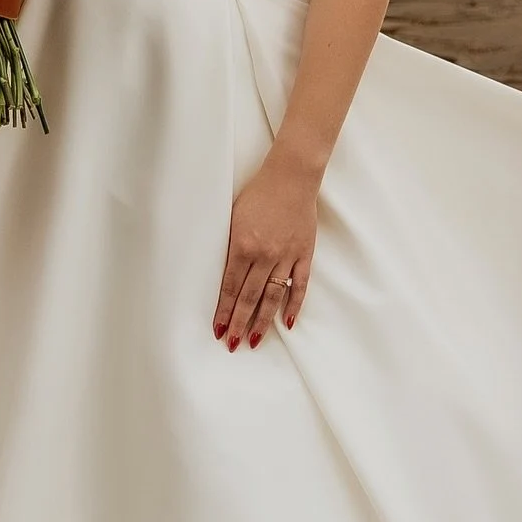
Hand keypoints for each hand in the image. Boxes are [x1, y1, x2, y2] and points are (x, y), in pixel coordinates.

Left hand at [214, 151, 319, 350]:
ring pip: (272, 297)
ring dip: (262, 321)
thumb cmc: (258, 194)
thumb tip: (224, 276)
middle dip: (238, 323)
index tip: (217, 329)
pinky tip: (287, 323)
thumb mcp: (233, 217)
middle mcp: (264, 255)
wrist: (291, 177)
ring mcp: (286, 256)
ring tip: (253, 340)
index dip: (223, 311)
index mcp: (243, 246)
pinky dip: (294, 305)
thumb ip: (230, 247)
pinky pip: (300, 286)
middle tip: (231, 343)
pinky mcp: (304, 254)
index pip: (230, 287)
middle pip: (249, 298)